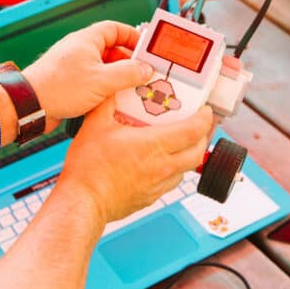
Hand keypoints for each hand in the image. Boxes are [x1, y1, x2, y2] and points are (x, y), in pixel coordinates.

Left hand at [23, 21, 152, 122]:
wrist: (29, 105)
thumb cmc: (60, 87)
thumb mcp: (102, 80)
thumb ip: (128, 73)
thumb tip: (145, 69)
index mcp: (87, 40)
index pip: (115, 29)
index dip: (132, 36)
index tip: (146, 49)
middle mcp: (79, 50)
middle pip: (111, 49)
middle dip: (128, 61)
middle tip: (143, 73)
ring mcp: (73, 66)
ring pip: (103, 67)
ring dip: (117, 76)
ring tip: (131, 88)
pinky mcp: (69, 82)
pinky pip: (93, 80)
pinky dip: (105, 87)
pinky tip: (113, 99)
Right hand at [60, 97, 212, 222]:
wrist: (83, 201)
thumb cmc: (89, 168)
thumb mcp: (95, 125)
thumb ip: (107, 101)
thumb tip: (113, 87)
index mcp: (153, 145)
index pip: (193, 131)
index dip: (204, 119)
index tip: (205, 111)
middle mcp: (162, 166)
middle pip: (198, 151)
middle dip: (204, 136)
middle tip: (200, 124)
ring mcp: (158, 185)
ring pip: (187, 168)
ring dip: (190, 154)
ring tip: (183, 142)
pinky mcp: (151, 197)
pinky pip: (172, 182)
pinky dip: (175, 169)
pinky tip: (163, 163)